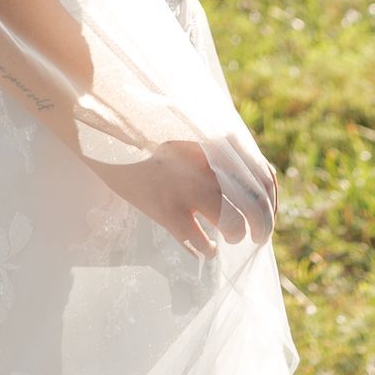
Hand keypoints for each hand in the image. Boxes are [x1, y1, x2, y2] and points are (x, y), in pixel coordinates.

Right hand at [94, 137, 273, 259]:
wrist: (103, 128)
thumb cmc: (147, 127)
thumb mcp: (189, 124)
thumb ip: (217, 145)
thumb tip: (248, 178)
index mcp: (219, 140)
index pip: (264, 177)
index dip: (271, 202)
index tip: (268, 212)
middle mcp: (211, 164)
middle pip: (255, 206)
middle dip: (262, 226)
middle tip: (256, 236)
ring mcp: (189, 188)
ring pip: (232, 226)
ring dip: (235, 235)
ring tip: (229, 236)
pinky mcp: (166, 209)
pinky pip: (199, 242)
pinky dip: (207, 249)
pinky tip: (205, 247)